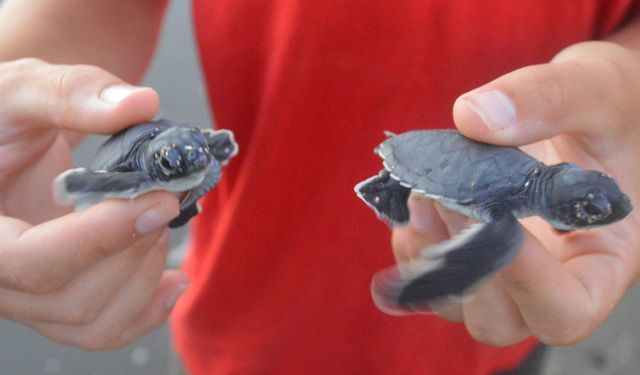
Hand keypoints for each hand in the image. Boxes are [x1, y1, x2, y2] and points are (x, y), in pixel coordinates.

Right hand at [0, 58, 186, 349]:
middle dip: (134, 249)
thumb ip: (72, 94)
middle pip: (71, 298)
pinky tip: (174, 278)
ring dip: (145, 275)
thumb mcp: (21, 90)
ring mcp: (27, 296)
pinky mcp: (58, 301)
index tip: (158, 200)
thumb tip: (141, 104)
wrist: (6, 143)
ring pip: (94, 323)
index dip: (99, 237)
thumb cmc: (3, 117)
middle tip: (166, 199)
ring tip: (161, 224)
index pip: (28, 260)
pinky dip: (149, 309)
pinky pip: (103, 330)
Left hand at [392, 41, 639, 345]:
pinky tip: (410, 201)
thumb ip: (546, 100)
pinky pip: (430, 274)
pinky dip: (413, 245)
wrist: (582, 109)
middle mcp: (550, 278)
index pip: (567, 309)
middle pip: (500, 321)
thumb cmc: (610, 108)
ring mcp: (503, 271)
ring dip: (428, 258)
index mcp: (602, 258)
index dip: (526, 282)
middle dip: (463, 266)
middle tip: (444, 197)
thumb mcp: (596, 89)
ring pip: (456, 304)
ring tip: (421, 195)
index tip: (497, 217)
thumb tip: (472, 116)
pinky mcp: (469, 251)